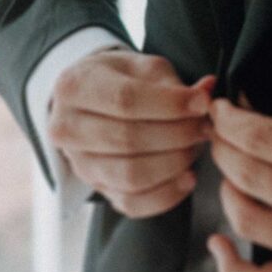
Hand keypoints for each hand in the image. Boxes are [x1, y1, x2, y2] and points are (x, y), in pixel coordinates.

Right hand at [46, 50, 212, 217]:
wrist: (92, 102)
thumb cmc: (121, 79)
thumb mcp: (142, 68)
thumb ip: (172, 82)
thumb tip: (206, 94)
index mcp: (74, 87)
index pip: (125, 101)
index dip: (170, 105)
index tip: (201, 104)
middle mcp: (66, 128)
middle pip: (128, 140)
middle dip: (177, 135)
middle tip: (204, 126)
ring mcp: (78, 164)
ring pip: (130, 176)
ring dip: (173, 164)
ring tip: (195, 148)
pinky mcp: (95, 189)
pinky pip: (132, 203)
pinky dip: (166, 195)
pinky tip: (187, 177)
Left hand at [206, 100, 271, 271]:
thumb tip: (245, 117)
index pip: (256, 138)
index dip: (228, 122)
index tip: (220, 114)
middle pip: (245, 175)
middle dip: (223, 149)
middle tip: (220, 137)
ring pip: (245, 220)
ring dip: (227, 192)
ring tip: (231, 177)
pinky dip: (231, 268)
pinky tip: (219, 244)